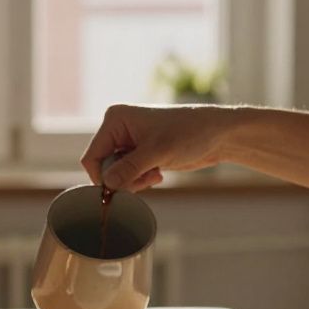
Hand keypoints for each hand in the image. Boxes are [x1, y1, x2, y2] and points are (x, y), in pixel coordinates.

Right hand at [80, 104, 234, 190]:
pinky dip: (141, 180)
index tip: (121, 189)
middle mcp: (118, 129)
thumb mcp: (158, 151)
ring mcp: (128, 142)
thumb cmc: (190, 132)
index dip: (102, 177)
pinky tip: (158, 173)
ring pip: (115, 175)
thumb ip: (130, 168)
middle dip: (123, 179)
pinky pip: (128, 176)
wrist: (217, 134)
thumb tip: (107, 185)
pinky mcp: (140, 154)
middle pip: (103, 168)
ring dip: (134, 181)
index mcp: (115, 119)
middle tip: (147, 178)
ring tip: (155, 174)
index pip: (92, 157)